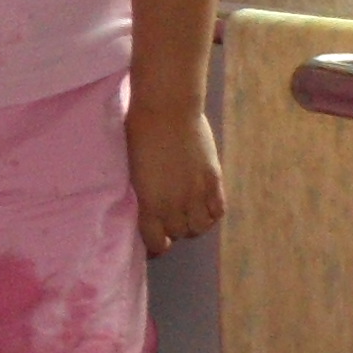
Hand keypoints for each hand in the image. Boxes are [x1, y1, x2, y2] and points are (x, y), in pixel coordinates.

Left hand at [129, 101, 225, 255]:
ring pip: (201, 227)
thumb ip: (145, 193)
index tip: (156, 239)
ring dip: (195, 223)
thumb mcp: (133, 170)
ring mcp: (196, 193)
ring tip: (191, 212)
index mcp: (149, 203)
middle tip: (172, 217)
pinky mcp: (213, 180)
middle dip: (174, 229)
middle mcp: (173, 204)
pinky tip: (206, 205)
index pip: (157, 242)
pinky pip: (218, 211)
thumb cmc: (140, 133)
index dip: (157, 244)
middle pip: (180, 233)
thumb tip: (150, 207)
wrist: (166, 109)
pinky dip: (213, 213)